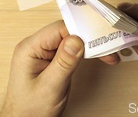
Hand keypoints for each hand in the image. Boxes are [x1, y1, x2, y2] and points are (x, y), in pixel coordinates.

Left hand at [0, 20, 119, 116]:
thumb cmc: (29, 109)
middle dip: (88, 39)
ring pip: (71, 41)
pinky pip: (71, 50)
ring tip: (107, 54)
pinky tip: (96, 56)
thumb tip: (76, 40)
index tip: (97, 39)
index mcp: (30, 48)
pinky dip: (85, 53)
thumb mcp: (49, 87)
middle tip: (108, 49)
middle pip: (66, 32)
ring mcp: (44, 53)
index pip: (58, 29)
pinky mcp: (52, 60)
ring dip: (89, 46)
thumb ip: (63, 63)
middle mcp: (36, 47)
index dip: (80, 32)